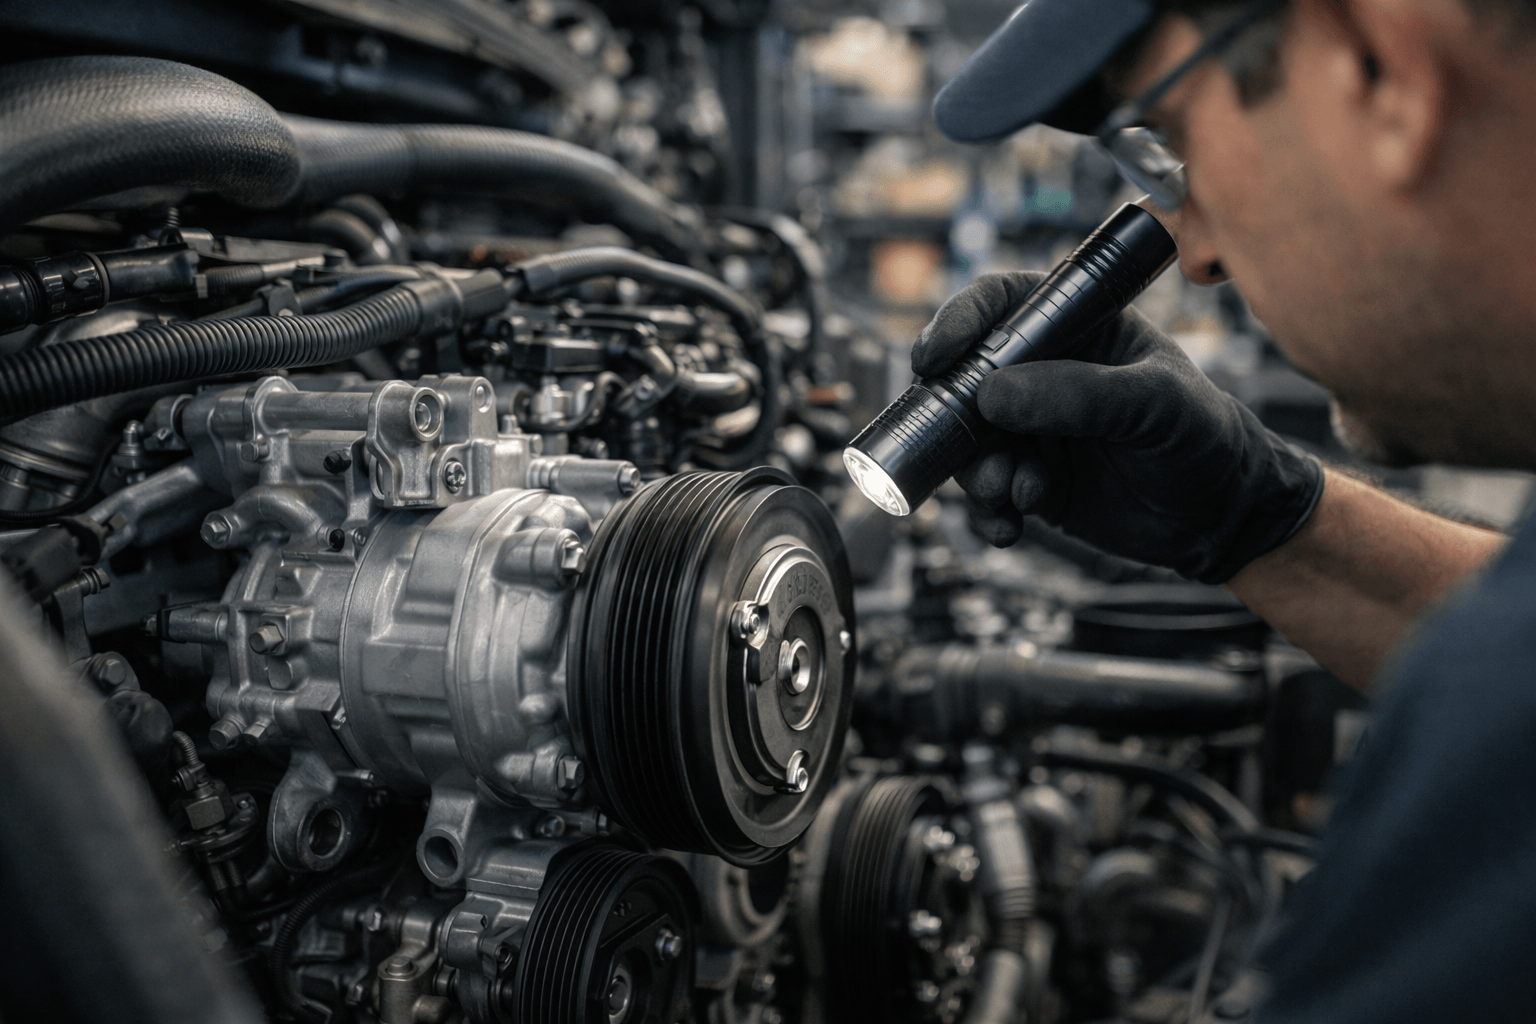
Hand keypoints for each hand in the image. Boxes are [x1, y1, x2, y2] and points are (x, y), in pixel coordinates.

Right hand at [911, 271, 1323, 583]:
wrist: (1222, 518)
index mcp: (1076, 327)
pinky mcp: (1028, 479)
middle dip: (956, 418)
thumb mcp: (1154, 404)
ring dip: (977, 472)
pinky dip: (989, 511)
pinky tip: (1012, 527)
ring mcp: (1031, 428)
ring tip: (1012, 492)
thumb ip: (1079, 394)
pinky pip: (986, 492)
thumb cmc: (1205, 437)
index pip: (1002, 304)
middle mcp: (1042, 371)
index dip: (959, 322)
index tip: (934, 356)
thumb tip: (993, 394)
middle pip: (965, 377)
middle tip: (969, 448)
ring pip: (968, 442)